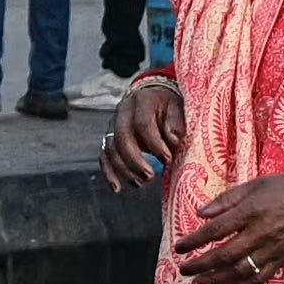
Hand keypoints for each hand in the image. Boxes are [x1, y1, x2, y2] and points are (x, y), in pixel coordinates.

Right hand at [96, 71, 185, 196]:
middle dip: (135, 160)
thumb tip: (173, 139)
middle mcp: (123, 112)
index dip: (154, 144)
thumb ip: (176, 122)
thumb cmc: (168, 105)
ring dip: (124, 169)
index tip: (167, 159)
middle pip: (122, 137)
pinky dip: (109, 173)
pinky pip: (105, 156)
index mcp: (142, 101)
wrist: (153, 95)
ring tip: (141, 183)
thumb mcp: (178, 107)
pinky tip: (118, 187)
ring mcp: (113, 125)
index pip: (143, 123)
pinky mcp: (109, 138)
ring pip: (111, 149)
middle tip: (150, 176)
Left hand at [176, 163, 283, 283]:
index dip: (194, 241)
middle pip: (224, 255)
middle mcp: (259, 233)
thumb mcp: (253, 185)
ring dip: (215, 280)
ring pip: (239, 272)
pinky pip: (257, 279)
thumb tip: (200, 214)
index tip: (178, 247)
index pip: (216, 230)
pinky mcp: (280, 261)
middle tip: (183, 270)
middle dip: (200, 265)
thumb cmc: (283, 189)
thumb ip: (226, 200)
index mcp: (250, 211)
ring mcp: (271, 250)